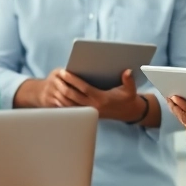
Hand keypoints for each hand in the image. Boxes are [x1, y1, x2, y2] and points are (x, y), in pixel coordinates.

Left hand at [32, 69, 146, 121]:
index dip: (73, 80)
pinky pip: (72, 109)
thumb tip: (128, 71)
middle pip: (73, 96)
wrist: (127, 112)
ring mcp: (89, 111)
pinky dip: (64, 103)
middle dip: (63, 86)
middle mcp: (93, 106)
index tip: (64, 72)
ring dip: (61, 95)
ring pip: (70, 105)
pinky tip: (58, 96)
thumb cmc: (127, 98)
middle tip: (55, 76)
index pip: (84, 88)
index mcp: (101, 99)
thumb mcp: (130, 90)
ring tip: (55, 84)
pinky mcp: (87, 113)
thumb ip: (129, 80)